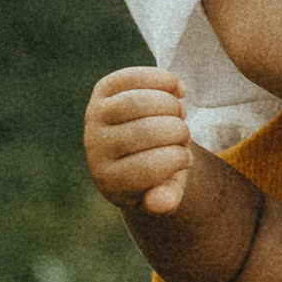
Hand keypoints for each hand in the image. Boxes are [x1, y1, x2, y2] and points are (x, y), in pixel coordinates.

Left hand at [84, 66, 192, 214]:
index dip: (178, 159)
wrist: (134, 147)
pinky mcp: (101, 90)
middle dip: (178, 131)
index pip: (147, 168)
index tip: (187, 158)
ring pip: (137, 102)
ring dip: (171, 105)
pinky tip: (179, 91)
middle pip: (144, 132)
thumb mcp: (165, 191)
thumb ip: (167, 199)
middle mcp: (95, 148)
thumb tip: (163, 203)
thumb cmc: (157, 173)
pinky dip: (163, 80)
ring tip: (180, 114)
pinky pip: (132, 77)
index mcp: (109, 180)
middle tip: (185, 135)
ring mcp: (95, 116)